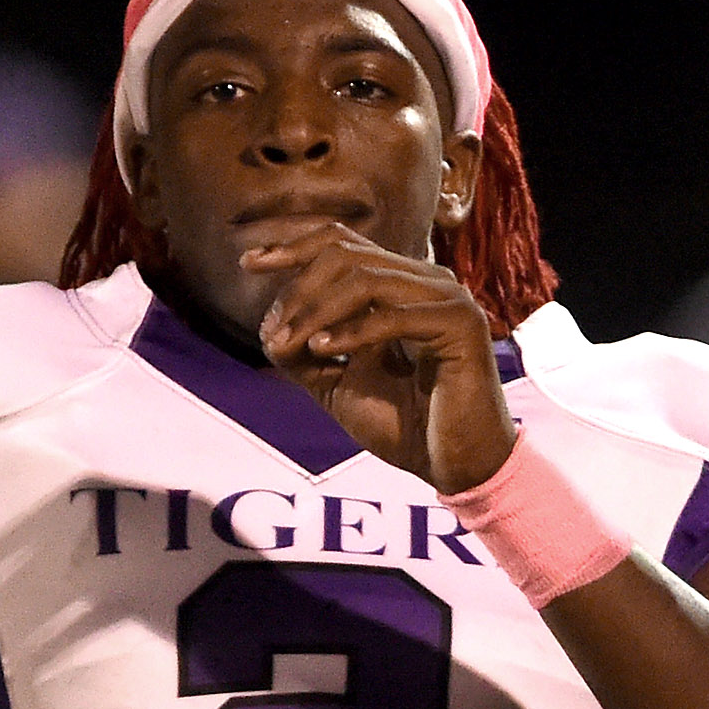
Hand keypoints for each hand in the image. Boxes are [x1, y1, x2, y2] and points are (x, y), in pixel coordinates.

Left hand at [244, 224, 513, 491]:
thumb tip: (269, 327)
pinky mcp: (461, 324)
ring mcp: (447, 298)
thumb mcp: (336, 383)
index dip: (292, 247)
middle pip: (345, 254)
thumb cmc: (403, 424)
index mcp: (400, 285)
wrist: (452, 465)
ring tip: (290, 345)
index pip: (341, 243)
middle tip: (274, 333)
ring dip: (315, 312)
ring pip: (364, 279)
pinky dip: (350, 332)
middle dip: (298, 289)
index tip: (248, 263)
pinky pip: (392, 316)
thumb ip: (303, 352)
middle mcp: (425, 280)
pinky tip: (321, 350)